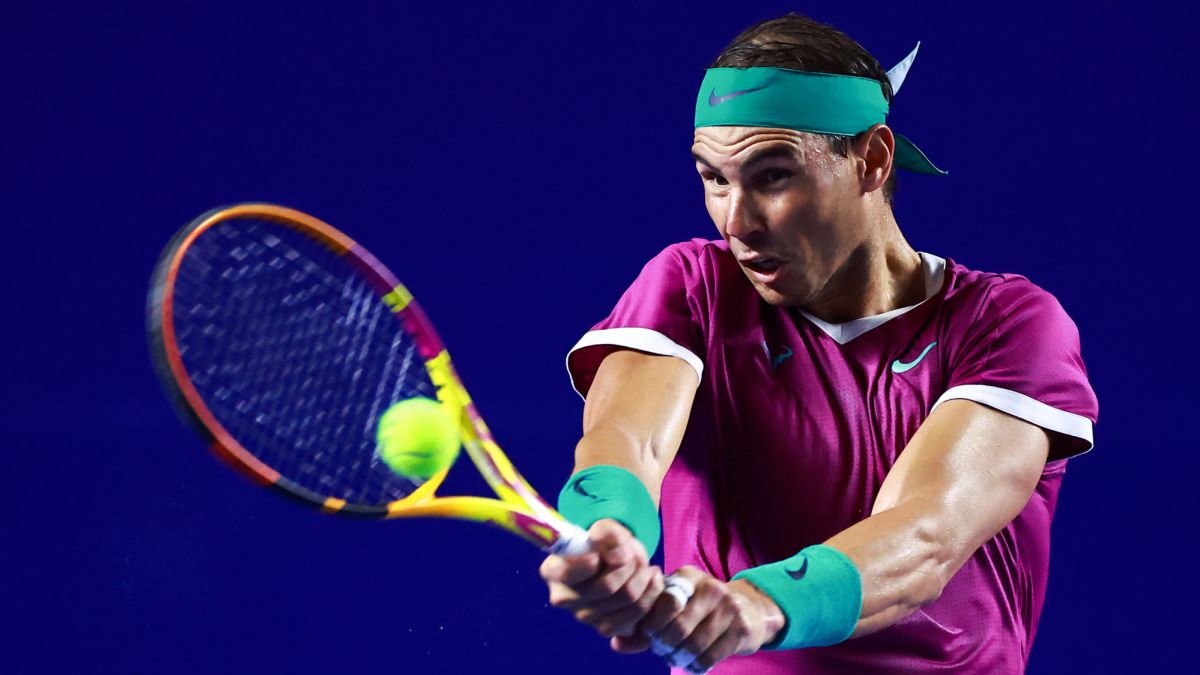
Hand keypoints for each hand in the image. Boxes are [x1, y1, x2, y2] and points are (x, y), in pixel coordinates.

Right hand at [540, 519, 664, 640]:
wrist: (613, 562)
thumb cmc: (602, 544)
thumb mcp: (604, 529)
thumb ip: (606, 533)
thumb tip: (611, 549)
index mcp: (553, 570)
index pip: (566, 572)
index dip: (588, 563)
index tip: (601, 554)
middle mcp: (563, 598)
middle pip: (607, 585)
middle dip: (628, 564)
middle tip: (632, 553)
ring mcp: (584, 616)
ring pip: (627, 597)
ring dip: (642, 576)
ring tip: (644, 564)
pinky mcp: (605, 627)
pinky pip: (637, 612)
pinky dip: (650, 592)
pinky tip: (651, 578)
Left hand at [635, 566, 784, 672]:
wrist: (750, 610)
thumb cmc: (702, 610)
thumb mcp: (677, 606)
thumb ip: (646, 624)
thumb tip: (616, 643)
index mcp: (688, 577)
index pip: (664, 601)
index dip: (653, 624)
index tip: (651, 635)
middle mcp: (710, 588)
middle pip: (678, 626)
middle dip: (665, 645)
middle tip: (662, 652)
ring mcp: (728, 608)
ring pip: (694, 643)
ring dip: (680, 657)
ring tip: (676, 658)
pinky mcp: (740, 629)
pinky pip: (710, 655)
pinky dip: (696, 665)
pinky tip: (693, 664)